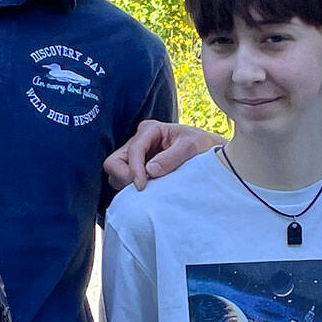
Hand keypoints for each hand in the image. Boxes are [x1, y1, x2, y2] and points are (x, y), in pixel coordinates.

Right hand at [103, 121, 222, 190]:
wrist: (208, 151)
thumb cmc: (201, 145)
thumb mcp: (191, 147)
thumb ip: (171, 157)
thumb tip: (150, 171)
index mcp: (150, 129)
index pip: (133, 151)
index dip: (134, 170)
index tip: (142, 186)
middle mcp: (138, 141)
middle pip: (114, 162)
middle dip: (124, 177)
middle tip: (141, 189)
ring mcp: (135, 155)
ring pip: (115, 173)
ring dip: (126, 183)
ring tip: (146, 190)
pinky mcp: (137, 168)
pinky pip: (123, 180)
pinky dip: (130, 187)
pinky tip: (147, 191)